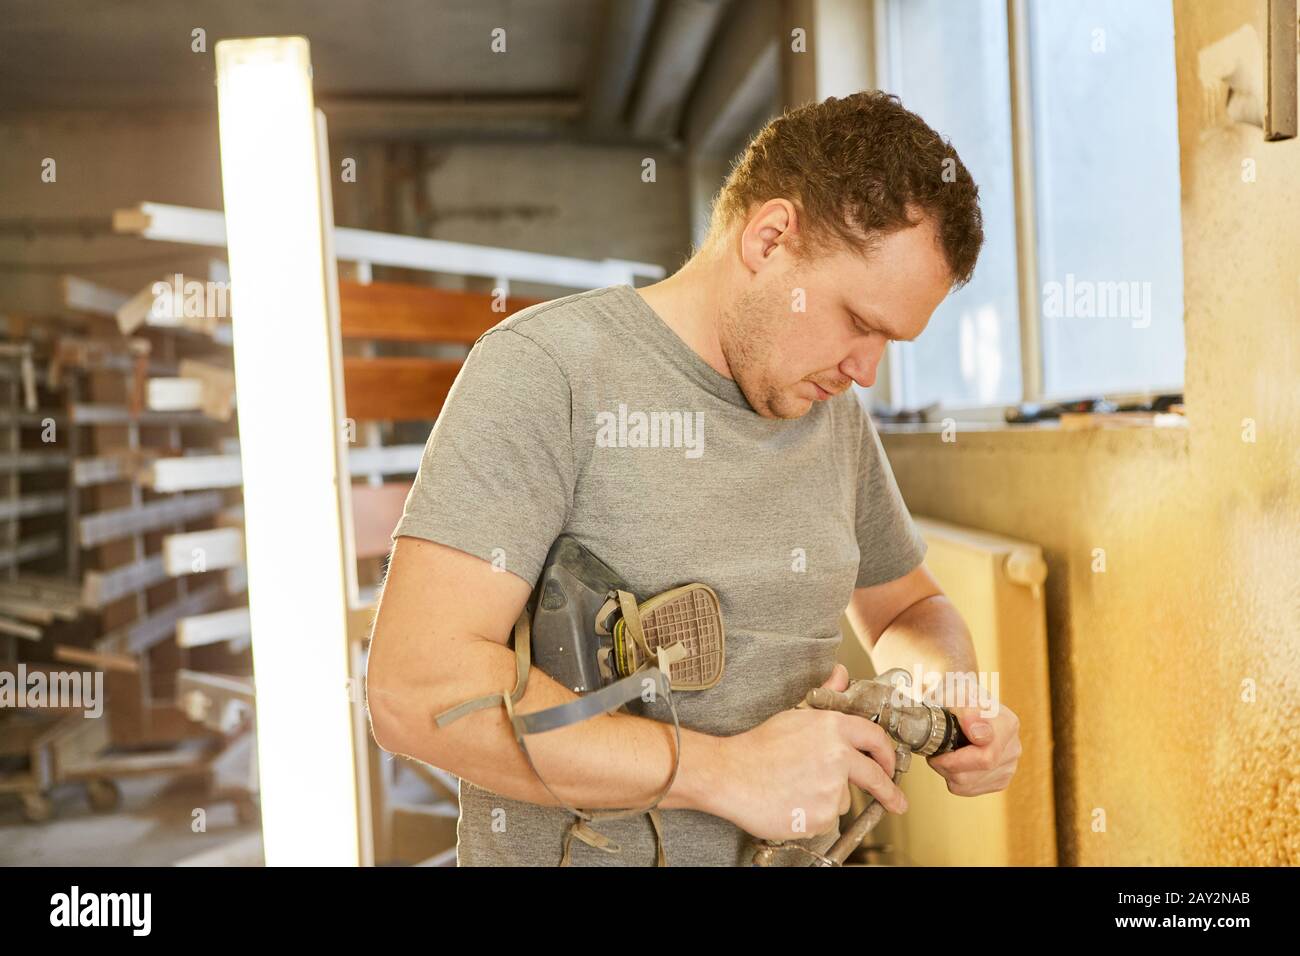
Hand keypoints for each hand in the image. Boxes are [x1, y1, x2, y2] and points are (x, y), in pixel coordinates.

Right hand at [713, 663, 907, 842]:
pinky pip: (826, 820)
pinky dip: (812, 816)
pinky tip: (791, 803)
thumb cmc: (758, 746)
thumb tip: (840, 674)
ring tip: (796, 790)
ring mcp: (831, 788)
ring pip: (843, 800)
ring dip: (828, 799)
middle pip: (875, 777)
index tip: (891, 767)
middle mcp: (838, 757)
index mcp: (833, 728)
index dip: (887, 754)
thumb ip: (825, 697)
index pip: (875, 738)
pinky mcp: (820, 816)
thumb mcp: (795, 715)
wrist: (730, 775)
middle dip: (888, 792)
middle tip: (895, 801)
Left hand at [926, 699, 1021, 796]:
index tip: (939, 748)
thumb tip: (978, 734)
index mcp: (1007, 724)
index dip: (957, 758)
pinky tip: (954, 763)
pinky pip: (969, 790)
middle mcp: (1013, 746)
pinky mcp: (999, 780)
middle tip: (934, 751)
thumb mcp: (955, 693)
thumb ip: (966, 711)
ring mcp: (1008, 766)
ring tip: (944, 753)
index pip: (987, 756)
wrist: (961, 703)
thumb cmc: (957, 697)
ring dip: (947, 771)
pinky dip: (954, 779)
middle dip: (947, 764)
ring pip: (968, 784)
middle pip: (975, 772)